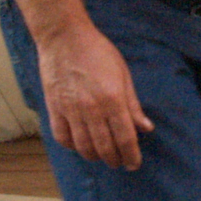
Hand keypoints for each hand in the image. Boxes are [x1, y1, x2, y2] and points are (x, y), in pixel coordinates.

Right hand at [36, 23, 152, 169]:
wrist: (64, 37)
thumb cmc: (97, 51)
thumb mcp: (123, 74)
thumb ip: (133, 104)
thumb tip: (146, 128)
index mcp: (112, 99)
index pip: (125, 138)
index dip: (131, 155)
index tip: (134, 163)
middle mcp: (91, 108)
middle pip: (105, 147)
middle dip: (115, 160)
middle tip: (120, 162)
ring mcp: (70, 110)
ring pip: (84, 147)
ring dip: (95, 156)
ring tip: (103, 156)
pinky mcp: (54, 108)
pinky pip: (62, 137)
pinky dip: (72, 146)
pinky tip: (81, 145)